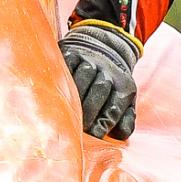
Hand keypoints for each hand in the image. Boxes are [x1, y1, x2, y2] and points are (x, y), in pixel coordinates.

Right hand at [59, 23, 139, 139]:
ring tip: (64, 112)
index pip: (115, 106)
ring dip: (74, 94)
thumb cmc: (112, 84)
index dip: (104, 122)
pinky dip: (62, 74)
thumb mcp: (124, 99)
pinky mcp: (73, 52)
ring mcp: (90, 60)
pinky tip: (55, 88)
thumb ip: (125, 118)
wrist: (105, 46)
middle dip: (88, 110)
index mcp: (124, 85)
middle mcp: (108, 71)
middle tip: (77, 127)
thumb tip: (122, 135)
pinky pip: (67, 63)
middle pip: (100, 90)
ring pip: (84, 75)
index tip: (94, 135)